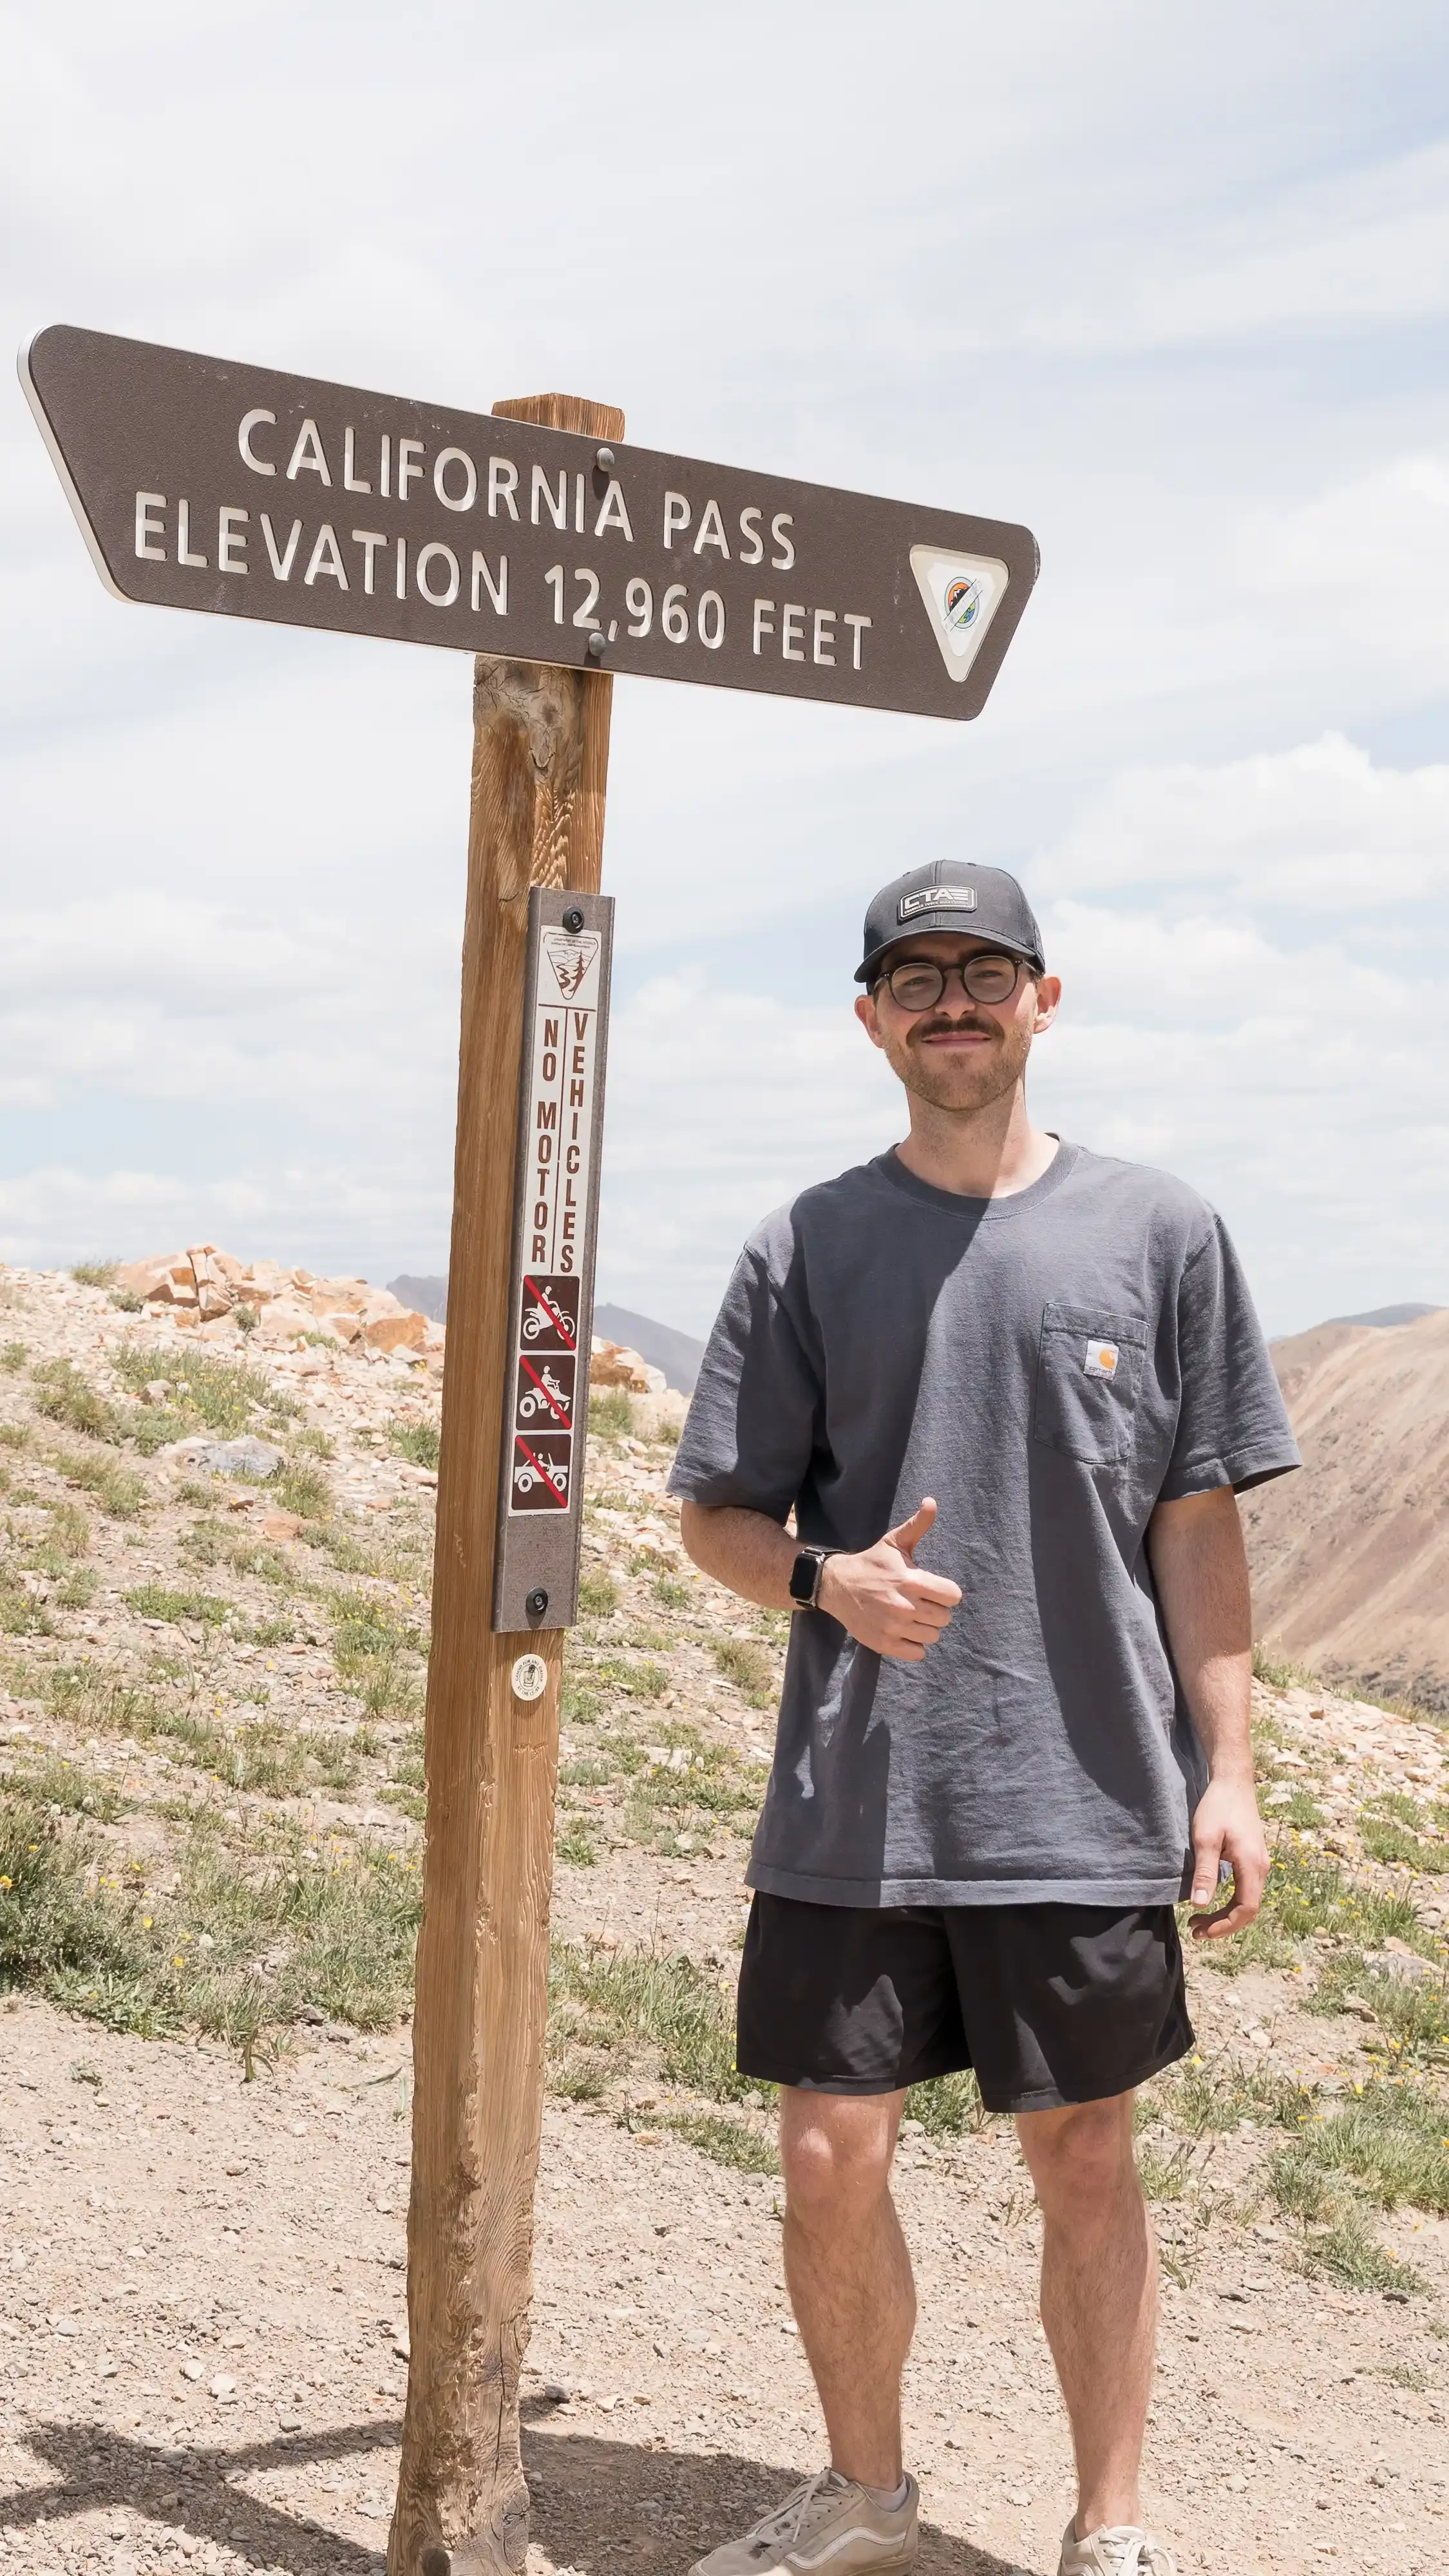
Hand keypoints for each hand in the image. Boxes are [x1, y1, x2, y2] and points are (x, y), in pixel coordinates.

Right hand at [817, 1498, 961, 1660]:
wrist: (837, 1586)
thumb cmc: (873, 1563)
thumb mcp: (894, 1542)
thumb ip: (918, 1525)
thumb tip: (932, 1501)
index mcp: (912, 1581)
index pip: (953, 1596)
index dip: (945, 1592)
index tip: (932, 1589)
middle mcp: (905, 1606)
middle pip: (944, 1618)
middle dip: (935, 1610)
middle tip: (919, 1603)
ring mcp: (894, 1628)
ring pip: (932, 1637)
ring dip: (925, 1628)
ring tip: (911, 1617)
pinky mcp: (885, 1644)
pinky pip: (918, 1654)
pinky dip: (914, 1645)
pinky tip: (904, 1632)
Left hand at [1187, 1774, 1268, 1939]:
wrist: (1233, 1782)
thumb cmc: (1218, 1807)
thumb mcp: (1205, 1838)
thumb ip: (1205, 1872)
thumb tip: (1200, 1905)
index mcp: (1251, 1865)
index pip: (1245, 1909)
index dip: (1224, 1925)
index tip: (1200, 1930)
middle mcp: (1261, 1867)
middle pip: (1249, 1909)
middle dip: (1223, 1924)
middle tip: (1195, 1929)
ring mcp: (1260, 1863)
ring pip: (1248, 1901)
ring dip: (1227, 1914)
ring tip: (1200, 1919)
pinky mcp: (1254, 1858)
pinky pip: (1247, 1890)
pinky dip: (1231, 1902)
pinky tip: (1212, 1901)